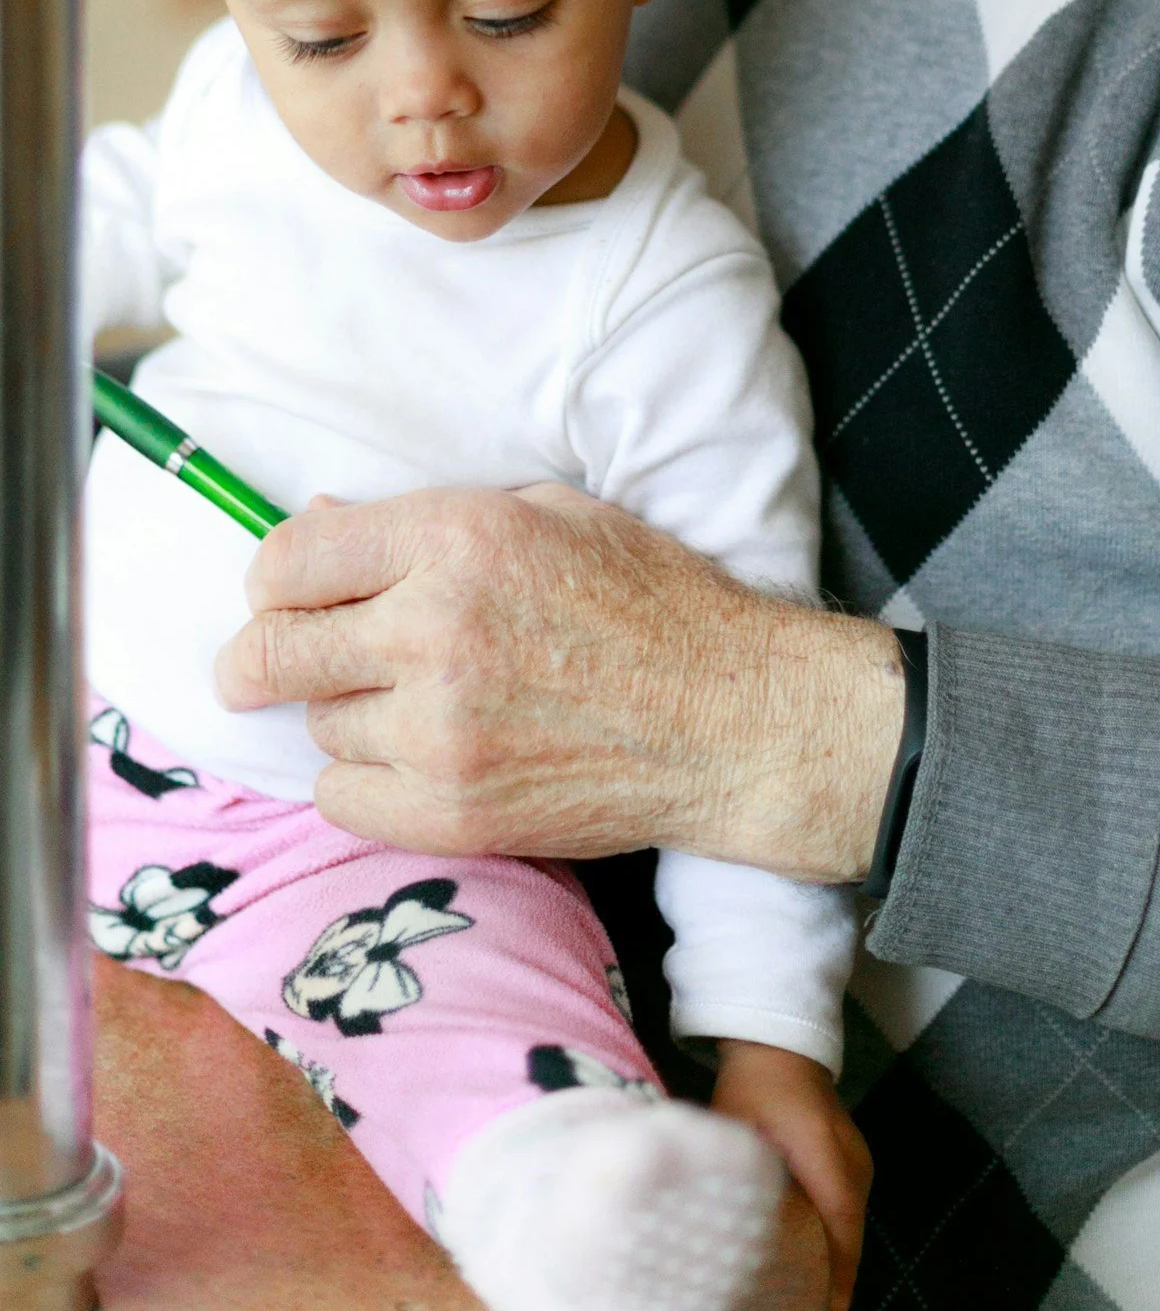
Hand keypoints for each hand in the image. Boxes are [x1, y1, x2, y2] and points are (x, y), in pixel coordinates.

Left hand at [214, 484, 905, 879]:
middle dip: (261, 656)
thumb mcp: (544, 515)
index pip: (289, 560)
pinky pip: (342, 798)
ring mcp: (438, 731)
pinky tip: (421, 759)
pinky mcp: (450, 813)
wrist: (730, 721)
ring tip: (420, 703)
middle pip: (271, 651)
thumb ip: (425, 523)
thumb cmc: (649, 600)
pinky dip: (366, 781)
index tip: (287, 594)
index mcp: (454, 538)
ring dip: (347, 714)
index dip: (277, 578)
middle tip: (271, 663)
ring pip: (317, 725)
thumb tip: (318, 530)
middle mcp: (432, 629)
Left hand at [714, 1043, 871, 1310]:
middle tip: (804, 1307)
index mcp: (824, 1151)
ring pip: (852, 1225)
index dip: (835, 1272)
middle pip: (850, 1233)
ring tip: (808, 1296)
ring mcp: (858, 1159)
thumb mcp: (735, 1126)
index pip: (840, 1221)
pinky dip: (834, 1238)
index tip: (826, 1308)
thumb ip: (734, 1171)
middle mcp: (853, 1159)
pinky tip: (812, 1260)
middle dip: (834, 1278)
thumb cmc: (753, 1083)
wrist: (781, 1041)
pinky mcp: (853, 1159)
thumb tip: (720, 1224)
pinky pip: (848, 1210)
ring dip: (835, 1260)